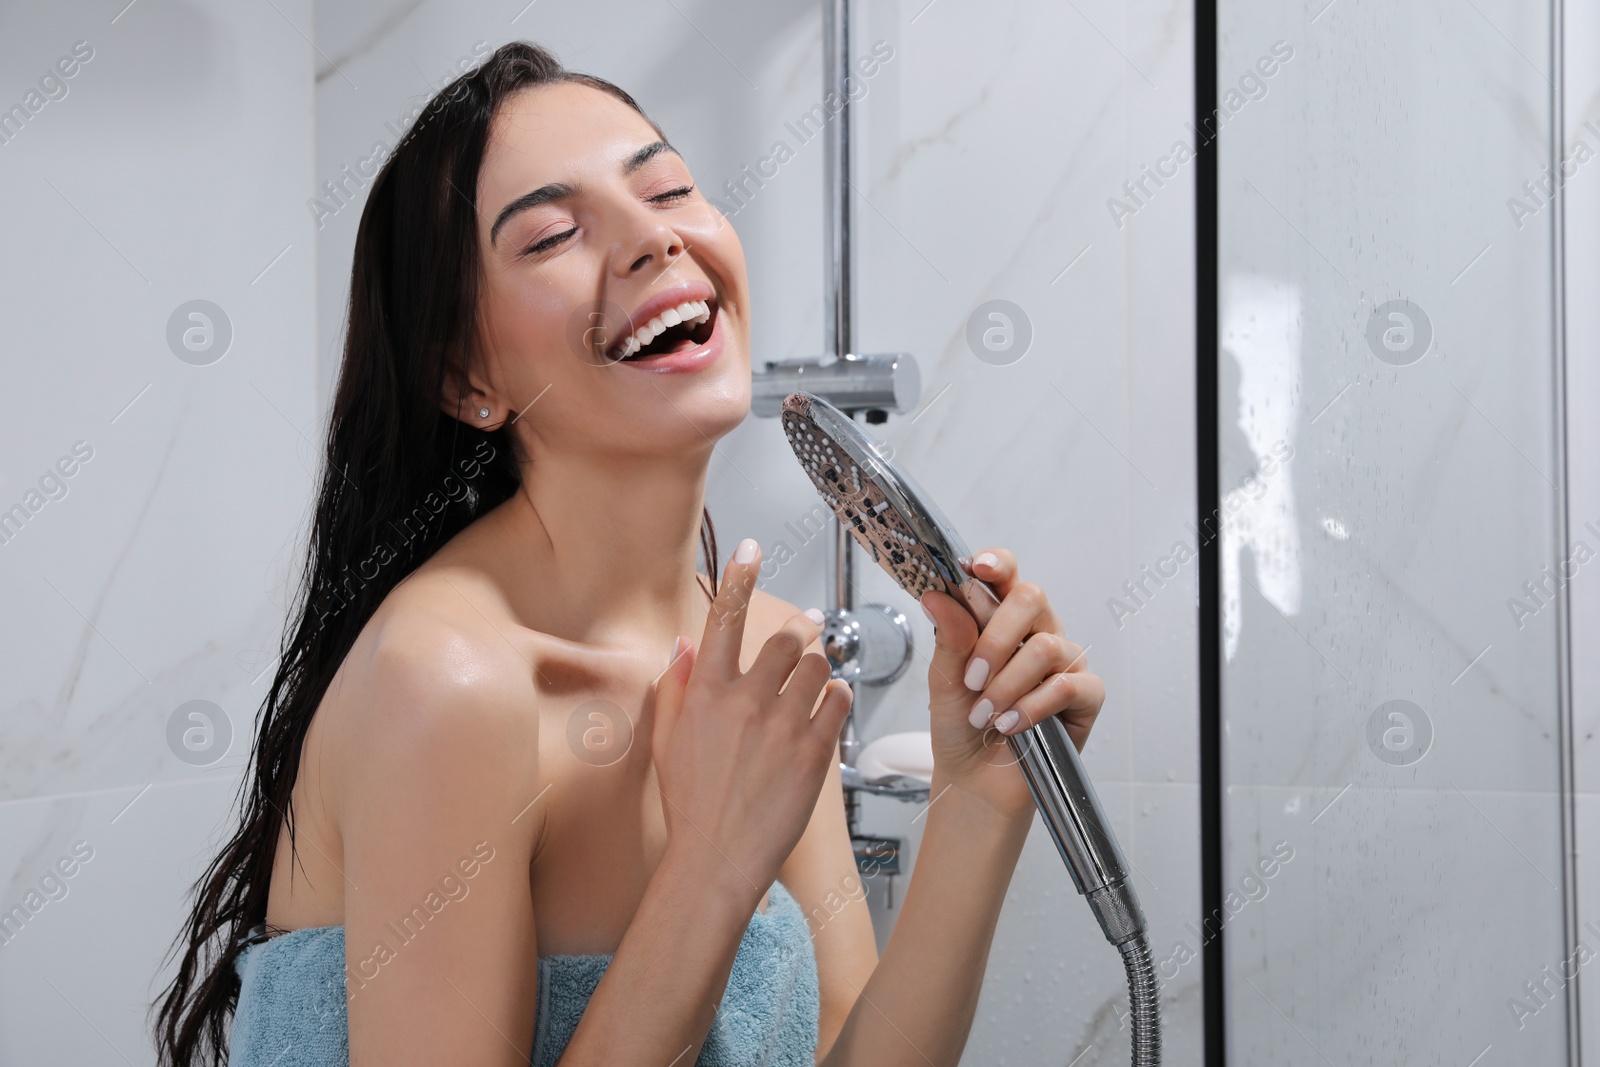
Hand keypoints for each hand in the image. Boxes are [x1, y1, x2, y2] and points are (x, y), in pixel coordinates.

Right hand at [650, 539, 854, 898]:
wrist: (717, 861)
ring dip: (818, 666)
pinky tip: (824, 711)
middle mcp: (746, 700)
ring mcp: (784, 725)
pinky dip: (836, 699)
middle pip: (786, 637)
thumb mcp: (667, 740)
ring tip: (809, 683)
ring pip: (817, 665)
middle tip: (805, 632)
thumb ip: (677, 686)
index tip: (753, 548)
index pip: (726, 617)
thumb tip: (688, 643)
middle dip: (799, 631)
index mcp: (706, 692)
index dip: (740, 576)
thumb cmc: (690, 805)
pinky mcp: (816, 751)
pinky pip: (839, 701)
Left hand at [920, 548, 1104, 821]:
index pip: (1007, 575)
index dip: (997, 563)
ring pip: (1045, 646)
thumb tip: (936, 595)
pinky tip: (1012, 725)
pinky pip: (1066, 686)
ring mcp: (1066, 662)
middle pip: (1032, 597)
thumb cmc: (961, 726)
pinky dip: (1032, 707)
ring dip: (1006, 684)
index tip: (976, 568)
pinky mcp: (1086, 696)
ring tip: (985, 715)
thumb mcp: (943, 680)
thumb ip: (949, 637)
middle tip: (971, 677)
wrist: (975, 780)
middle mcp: (1038, 632)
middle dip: (995, 637)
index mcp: (1002, 619)